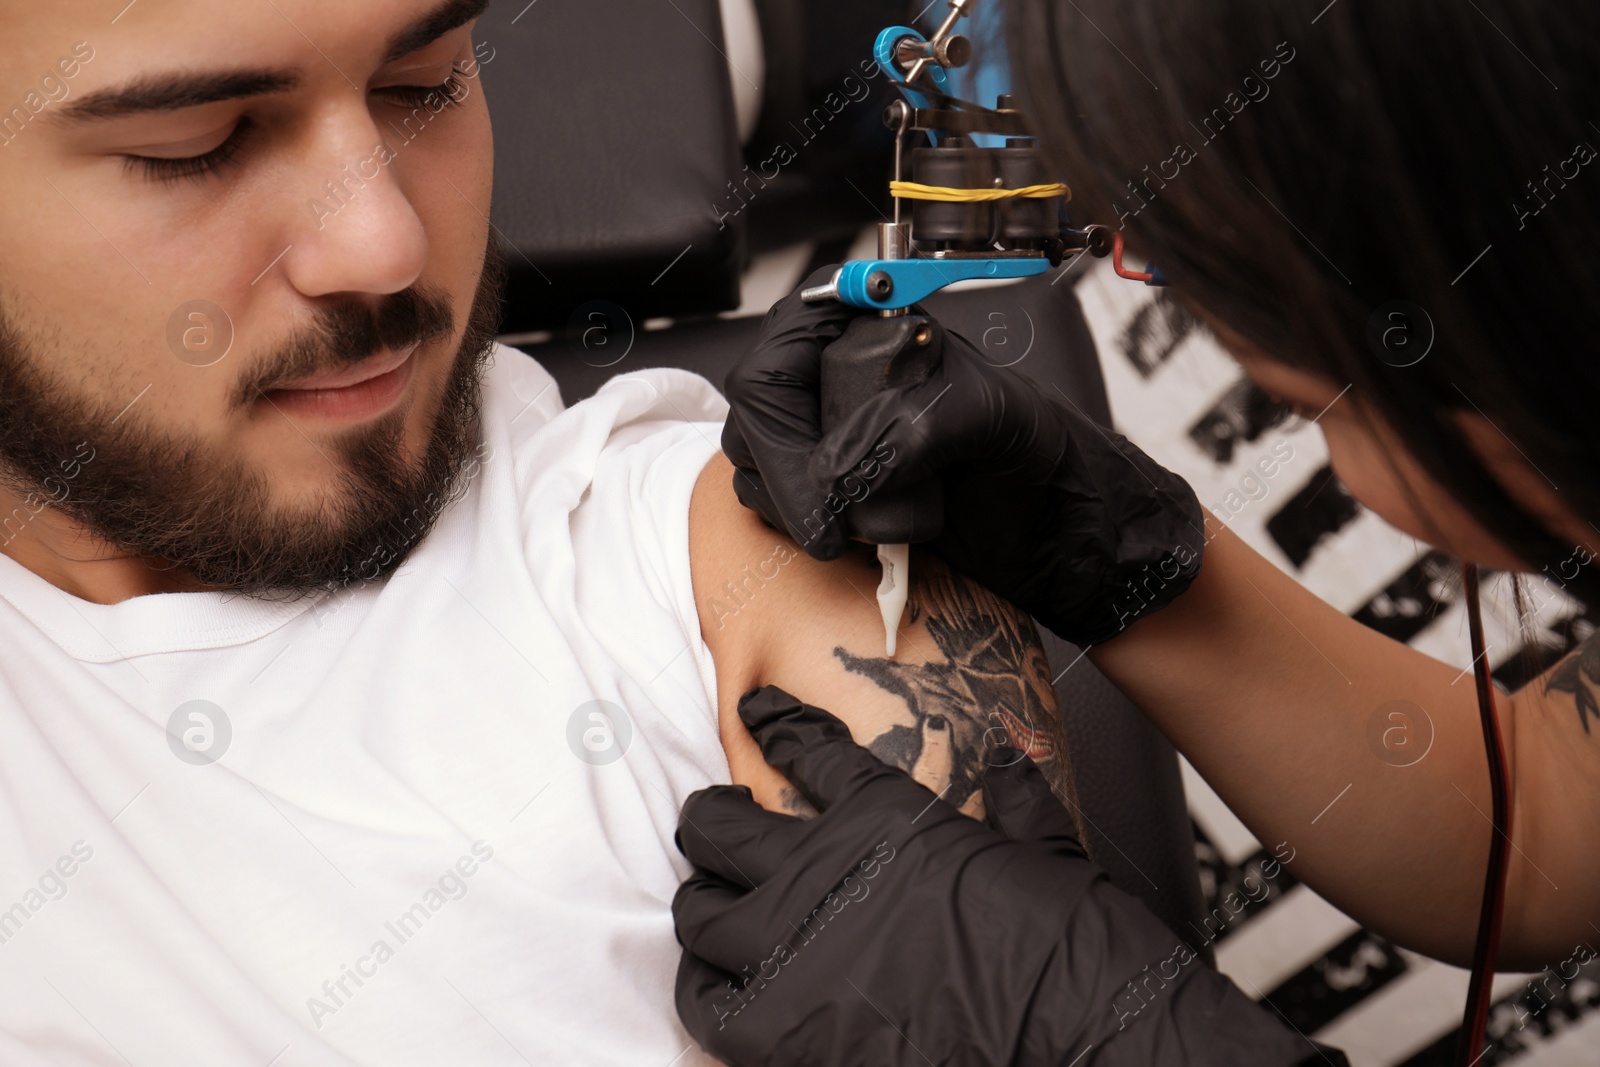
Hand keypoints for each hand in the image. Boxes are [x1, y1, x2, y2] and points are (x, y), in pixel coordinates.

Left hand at [671, 687, 1331, 1065]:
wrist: (1082, 1031)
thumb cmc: (1072, 940)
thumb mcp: (1046, 844)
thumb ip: (1014, 796)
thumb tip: (1011, 760)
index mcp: (885, 816)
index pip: (805, 750)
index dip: (777, 726)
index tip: (759, 715)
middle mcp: (823, 871)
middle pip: (719, 828)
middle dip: (709, 818)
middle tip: (714, 819)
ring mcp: (797, 952)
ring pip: (700, 914)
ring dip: (702, 903)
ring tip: (709, 900)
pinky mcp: (788, 1029)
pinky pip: (706, 1002)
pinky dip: (703, 988)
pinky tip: (716, 980)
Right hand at [721, 268, 1205, 645]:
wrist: (1060, 533)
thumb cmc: (1041, 457)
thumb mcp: (999, 420)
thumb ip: (922, 425)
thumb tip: (844, 466)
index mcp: (872, 320)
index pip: (783, 356)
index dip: (791, 423)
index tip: (827, 480)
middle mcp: (834, 366)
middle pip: (759, 412)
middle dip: (795, 476)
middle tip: (838, 532)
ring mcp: (820, 427)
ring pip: (756, 463)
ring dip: (806, 507)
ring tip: (888, 523)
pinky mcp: (819, 486)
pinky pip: (772, 505)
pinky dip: (809, 529)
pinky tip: (869, 538)